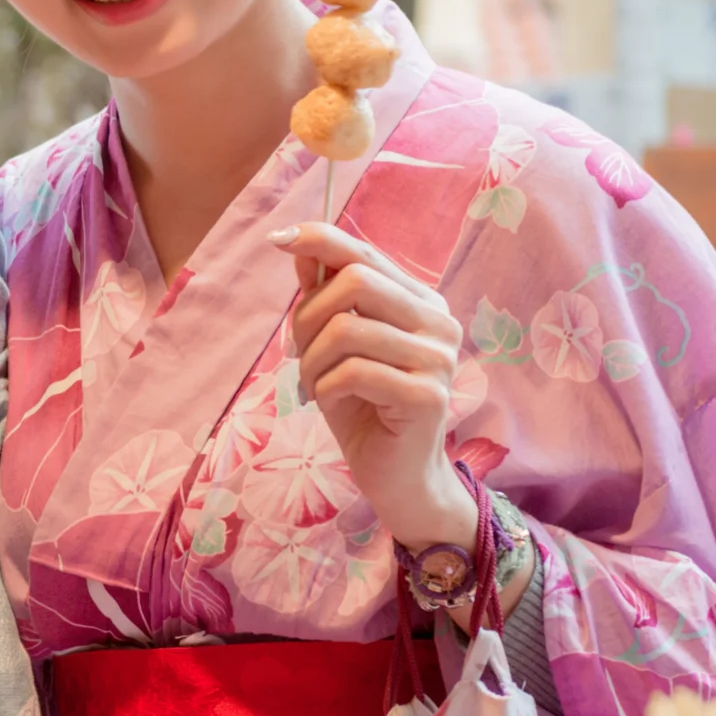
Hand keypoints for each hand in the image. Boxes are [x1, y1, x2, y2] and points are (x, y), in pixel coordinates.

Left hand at [274, 222, 476, 553]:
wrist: (395, 475)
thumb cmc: (362, 407)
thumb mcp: (331, 348)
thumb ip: (323, 299)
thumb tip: (299, 248)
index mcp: (419, 302)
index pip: (365, 254)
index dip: (319, 240)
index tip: (277, 240)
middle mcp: (437, 322)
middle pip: (355, 281)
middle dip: (308, 314)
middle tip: (299, 352)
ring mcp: (438, 358)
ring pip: (347, 328)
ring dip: (313, 359)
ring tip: (317, 383)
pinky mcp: (427, 395)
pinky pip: (353, 371)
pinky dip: (325, 387)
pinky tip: (333, 403)